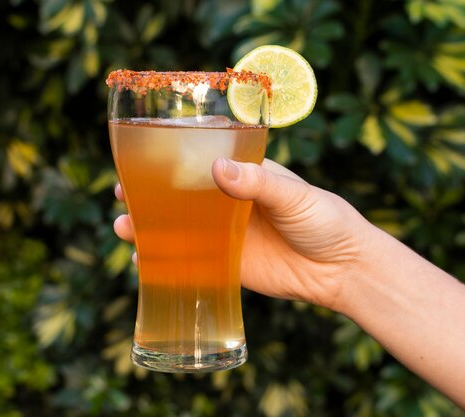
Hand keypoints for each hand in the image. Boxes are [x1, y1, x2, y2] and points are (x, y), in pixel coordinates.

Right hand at [114, 158, 373, 310]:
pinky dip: (165, 261)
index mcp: (245, 176)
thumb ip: (258, 183)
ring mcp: (226, 234)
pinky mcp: (228, 264)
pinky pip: (191, 261)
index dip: (169, 159)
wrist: (343, 269)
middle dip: (149, 194)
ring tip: (123, 228)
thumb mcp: (294, 196)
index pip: (200, 161)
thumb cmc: (325, 220)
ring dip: (149, 227)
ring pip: (179, 228)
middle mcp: (229, 203)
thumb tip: (218, 167)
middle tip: (121, 194)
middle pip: (180, 195)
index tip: (140, 157)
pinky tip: (142, 261)